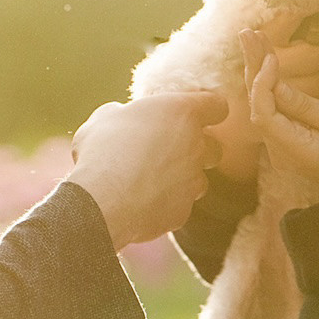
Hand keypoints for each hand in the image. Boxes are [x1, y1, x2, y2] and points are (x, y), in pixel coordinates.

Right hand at [67, 91, 228, 247]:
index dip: (207, 110)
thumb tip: (123, 118)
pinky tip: (138, 203)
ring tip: (148, 181)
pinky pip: (179, 205)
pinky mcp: (183, 212)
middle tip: (166, 151)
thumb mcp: (105, 117)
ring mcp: (193, 182)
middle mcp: (197, 147)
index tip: (192, 115)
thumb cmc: (102, 150)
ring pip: (198, 180)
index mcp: (182, 113)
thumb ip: (126, 114)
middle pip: (215, 148)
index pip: (217, 106)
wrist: (101, 202)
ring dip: (181, 179)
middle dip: (197, 149)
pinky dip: (164, 204)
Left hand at [245, 35, 318, 192]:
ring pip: (263, 104)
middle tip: (248, 33)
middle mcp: (280, 149)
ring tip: (253, 38)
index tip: (272, 58)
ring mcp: (281, 146)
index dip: (263, 83)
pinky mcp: (287, 139)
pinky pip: (272, 109)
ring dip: (258, 71)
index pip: (264, 113)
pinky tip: (266, 61)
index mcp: (293, 148)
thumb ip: (307, 107)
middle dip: (253, 67)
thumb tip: (277, 85)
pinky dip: (268, 83)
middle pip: (258, 104)